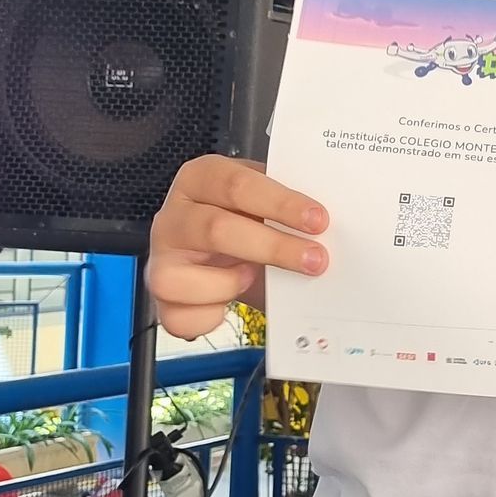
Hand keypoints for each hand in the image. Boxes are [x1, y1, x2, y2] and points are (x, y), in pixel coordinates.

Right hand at [146, 156, 329, 340]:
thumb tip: (334, 225)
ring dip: (231, 284)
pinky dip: (210, 317)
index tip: (319, 220)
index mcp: (202, 178)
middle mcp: (174, 215)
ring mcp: (161, 256)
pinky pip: (179, 316)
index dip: (280, 203)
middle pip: (217, 229)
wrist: (226, 253)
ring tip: (255, 278)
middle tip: (316, 260)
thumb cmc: (248, 222)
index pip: (237, 184)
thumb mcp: (266, 205)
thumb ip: (289, 208)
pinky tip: (228, 306)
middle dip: (273, 248)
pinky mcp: (161, 295)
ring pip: (182, 278)